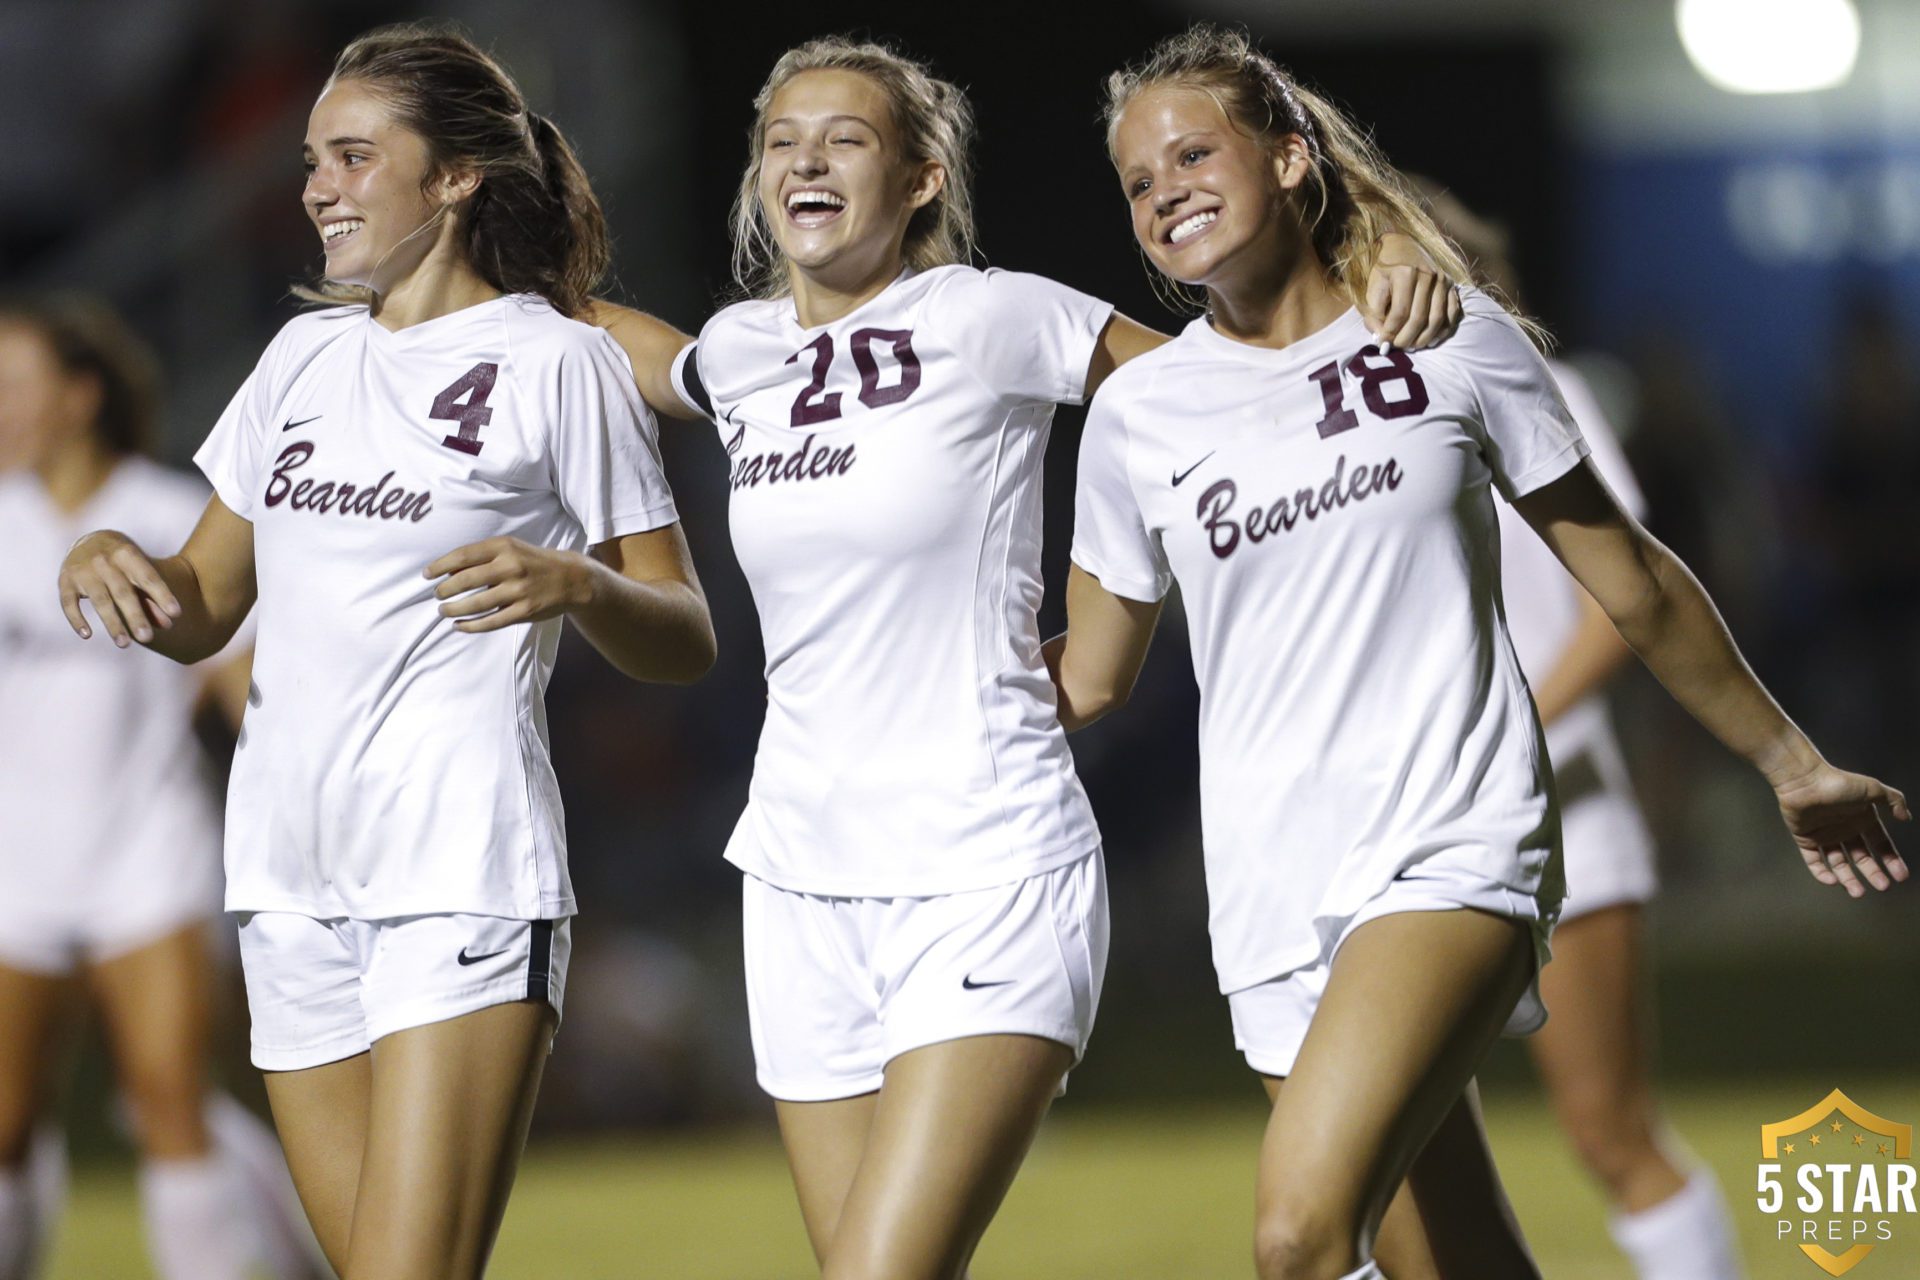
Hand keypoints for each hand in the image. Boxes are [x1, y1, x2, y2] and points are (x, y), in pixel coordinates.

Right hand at [58, 531, 181, 646]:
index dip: (162, 595)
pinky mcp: (65, 581)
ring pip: (100, 600)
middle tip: (147, 638)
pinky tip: (87, 635)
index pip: (148, 577)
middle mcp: (104, 561)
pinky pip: (69, 603)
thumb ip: (151, 597)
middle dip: (135, 616)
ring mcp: (83, 570)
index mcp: (128, 554)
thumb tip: (167, 625)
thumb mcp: (138, 571)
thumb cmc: (123, 563)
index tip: (176, 614)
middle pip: (123, 592)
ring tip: (124, 644)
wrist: (89, 541)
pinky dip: (76, 619)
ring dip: (112, 623)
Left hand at [426, 537, 592, 632]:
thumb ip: (483, 556)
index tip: (427, 575)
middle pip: (465, 580)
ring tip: (443, 611)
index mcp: (504, 547)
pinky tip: (459, 626)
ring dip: (454, 610)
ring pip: (475, 604)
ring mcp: (518, 590)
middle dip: (444, 590)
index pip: (463, 555)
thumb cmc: (533, 561)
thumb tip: (448, 570)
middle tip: (437, 595)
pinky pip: (491, 622)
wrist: (571, 578)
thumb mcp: (511, 549)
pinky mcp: (525, 611)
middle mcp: (510, 567)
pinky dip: (471, 626)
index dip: (440, 566)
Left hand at [1363, 232, 1462, 350]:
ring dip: (1425, 339)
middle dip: (1407, 339)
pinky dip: (1443, 330)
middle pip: (1419, 318)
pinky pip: (1452, 313)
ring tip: (1412, 347)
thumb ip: (1374, 312)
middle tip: (1397, 348)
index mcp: (1406, 273)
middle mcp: (1428, 276)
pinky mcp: (1451, 286)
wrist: (1402, 245)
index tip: (1383, 343)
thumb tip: (1381, 337)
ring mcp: (1443, 281)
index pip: (1400, 312)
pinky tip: (1432, 340)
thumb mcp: (1373, 286)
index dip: (1391, 332)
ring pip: (1437, 319)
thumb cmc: (1384, 269)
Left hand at [1772, 761, 1909, 897]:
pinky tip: (1833, 881)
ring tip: (1858, 892)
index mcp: (1862, 820)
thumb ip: (1894, 800)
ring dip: (1848, 879)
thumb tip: (1907, 818)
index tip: (1901, 877)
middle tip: (1882, 887)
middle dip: (1873, 873)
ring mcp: (1825, 836)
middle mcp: (1845, 830)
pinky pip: (1814, 861)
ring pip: (1839, 863)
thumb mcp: (1873, 789)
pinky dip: (1822, 873)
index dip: (1892, 860)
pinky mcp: (1805, 839)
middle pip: (1862, 858)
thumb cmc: (1838, 782)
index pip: (1881, 845)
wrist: (1803, 780)